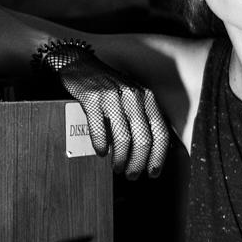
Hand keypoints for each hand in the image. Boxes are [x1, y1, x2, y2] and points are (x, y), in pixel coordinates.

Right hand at [36, 40, 167, 179]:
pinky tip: (101, 152)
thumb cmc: (109, 87)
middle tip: (132, 176)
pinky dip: (101, 144)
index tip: (154, 172)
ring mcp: (112, 96)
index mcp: (147, 98)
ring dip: (121, 158)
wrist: (80, 65)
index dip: (159, 156)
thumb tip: (156, 151)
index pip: (160, 132)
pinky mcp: (92, 97)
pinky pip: (98, 128)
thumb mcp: (133, 99)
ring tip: (118, 168)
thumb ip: (144, 119)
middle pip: (143, 138)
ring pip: (123, 136)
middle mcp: (133, 96)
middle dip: (139, 162)